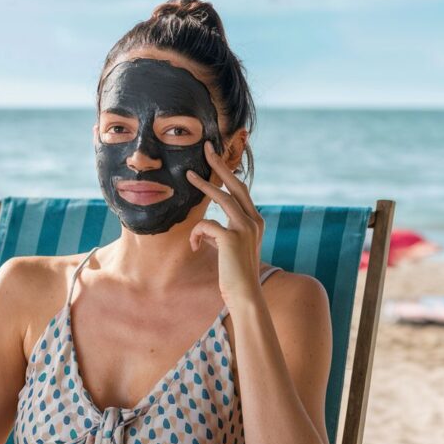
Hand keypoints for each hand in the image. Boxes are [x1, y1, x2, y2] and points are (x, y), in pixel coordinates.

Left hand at [186, 140, 264, 310]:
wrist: (244, 295)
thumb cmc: (235, 275)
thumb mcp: (230, 249)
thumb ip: (222, 234)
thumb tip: (208, 226)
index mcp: (255, 221)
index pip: (241, 192)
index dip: (229, 174)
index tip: (218, 159)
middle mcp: (253, 220)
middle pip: (236, 184)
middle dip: (221, 165)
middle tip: (207, 148)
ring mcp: (245, 227)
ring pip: (221, 198)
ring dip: (203, 185)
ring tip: (188, 175)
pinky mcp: (232, 237)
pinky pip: (205, 225)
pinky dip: (196, 235)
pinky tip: (195, 247)